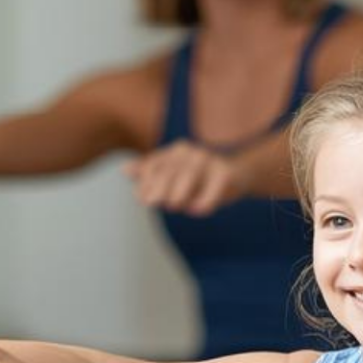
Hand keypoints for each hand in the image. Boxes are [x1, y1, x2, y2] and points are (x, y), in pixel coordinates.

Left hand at [126, 143, 246, 215]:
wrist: (238, 174)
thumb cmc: (200, 179)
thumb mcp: (174, 175)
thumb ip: (149, 173)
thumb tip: (124, 171)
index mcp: (176, 151)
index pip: (155, 165)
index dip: (145, 181)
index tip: (142, 199)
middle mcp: (192, 152)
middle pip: (170, 171)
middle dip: (159, 187)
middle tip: (152, 203)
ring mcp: (210, 161)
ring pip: (190, 176)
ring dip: (180, 192)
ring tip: (174, 205)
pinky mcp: (226, 173)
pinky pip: (214, 188)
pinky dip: (205, 200)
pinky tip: (197, 211)